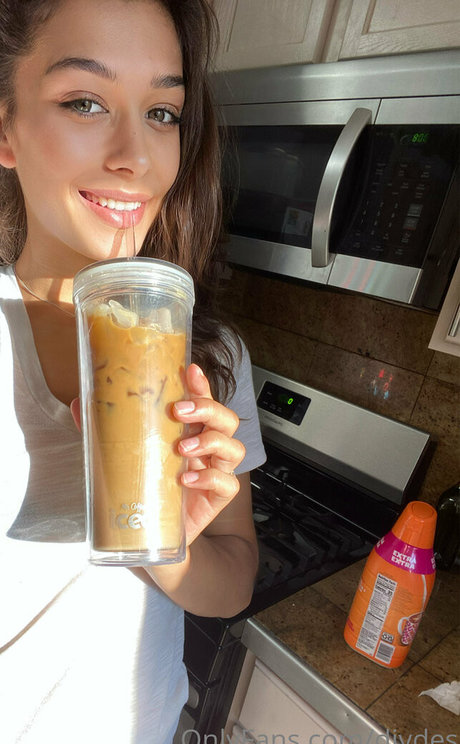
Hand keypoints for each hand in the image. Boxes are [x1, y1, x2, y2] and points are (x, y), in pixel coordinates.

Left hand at [70, 364, 245, 547]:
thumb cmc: (145, 489)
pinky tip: (187, 481)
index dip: (202, 385)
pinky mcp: (217, 498)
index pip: (204, 401)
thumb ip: (106, 431)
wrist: (151, 534)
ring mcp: (215, 472)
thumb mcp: (124, 456)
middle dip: (208, 409)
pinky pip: (228, 483)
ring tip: (183, 448)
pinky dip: (210, 478)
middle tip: (179, 411)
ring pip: (234, 448)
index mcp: (190, 431)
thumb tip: (79, 404)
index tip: (190, 371)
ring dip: (211, 441)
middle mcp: (207, 449)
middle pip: (226, 419)